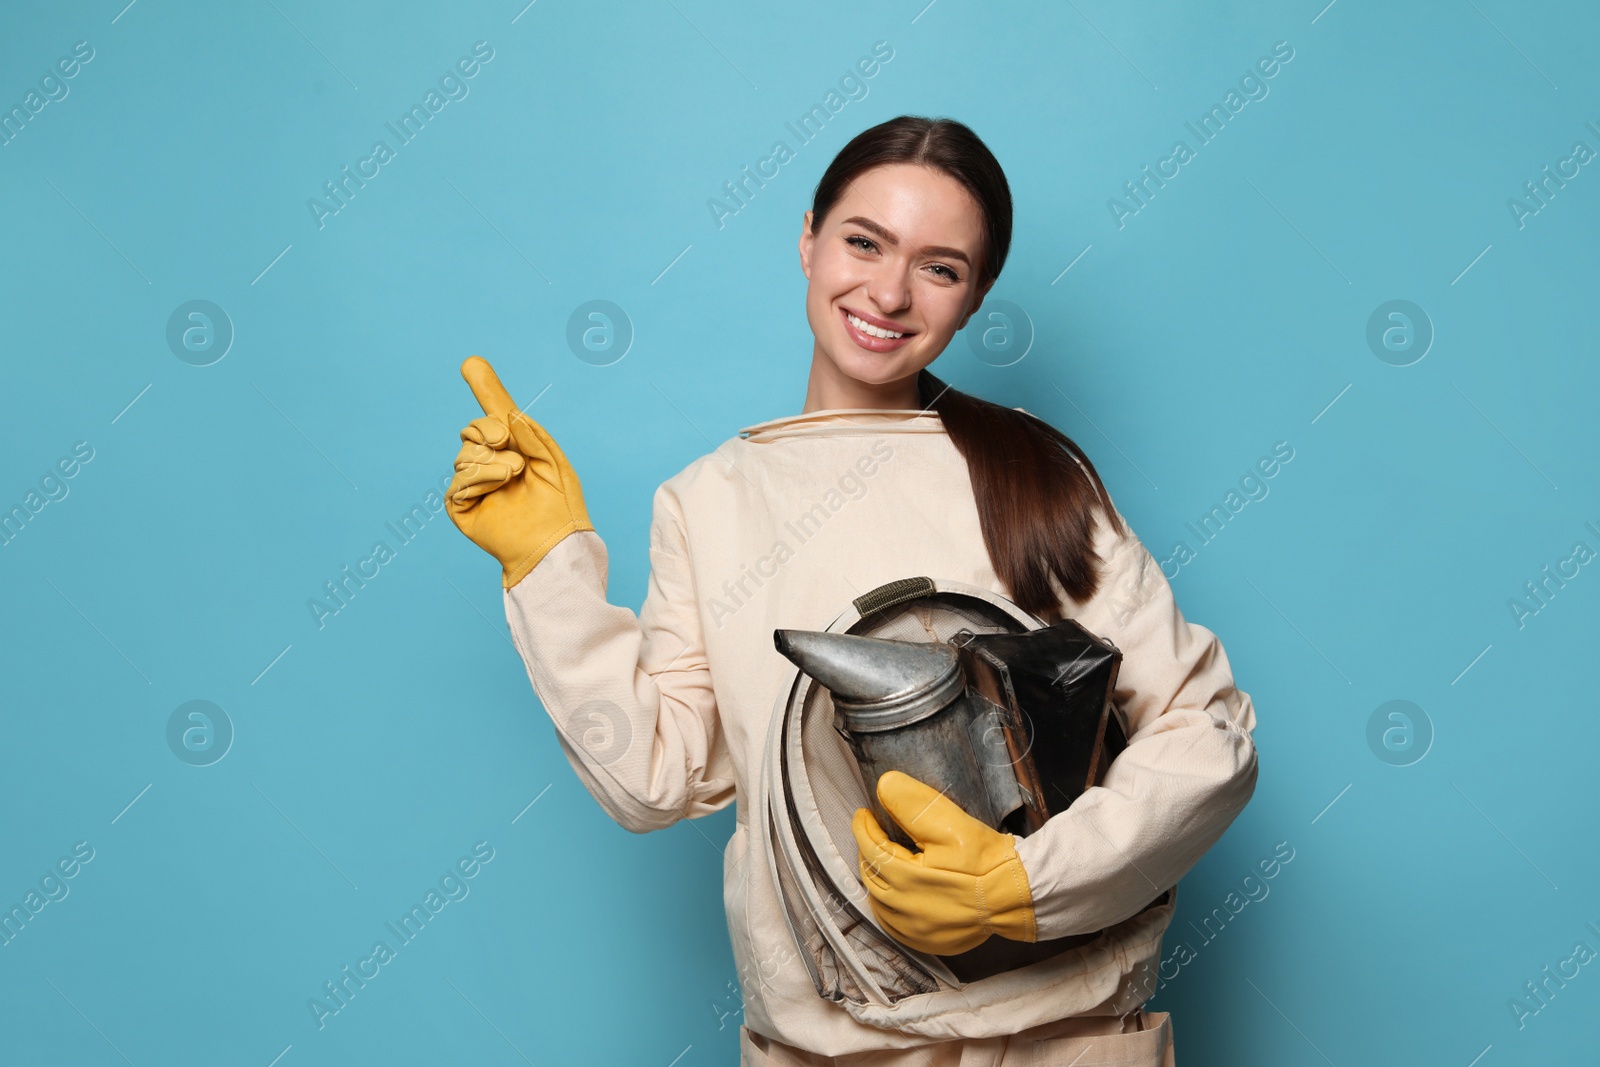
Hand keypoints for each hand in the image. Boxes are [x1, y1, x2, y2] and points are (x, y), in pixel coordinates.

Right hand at [445, 356, 592, 588]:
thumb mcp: (549, 458)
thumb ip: (526, 430)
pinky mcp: (462, 505)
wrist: (555, 543)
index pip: (494, 416)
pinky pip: (459, 479)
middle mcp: (491, 464)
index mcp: (514, 450)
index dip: (484, 390)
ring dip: (489, 458)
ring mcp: (474, 485)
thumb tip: (505, 410)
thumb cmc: (559, 504)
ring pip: (464, 453)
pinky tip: (500, 483)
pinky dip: (480, 475)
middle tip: (506, 440)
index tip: (471, 364)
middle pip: (472, 429)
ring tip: (514, 474)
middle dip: (486, 428)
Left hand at [851, 770, 1037, 955]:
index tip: (865, 813)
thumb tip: (885, 786)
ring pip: (877, 902)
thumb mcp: (950, 823)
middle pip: (870, 874)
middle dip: (868, 850)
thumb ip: (913, 804)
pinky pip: (893, 926)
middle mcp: (903, 908)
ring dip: (875, 879)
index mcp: (904, 878)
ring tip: (882, 861)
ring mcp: (914, 930)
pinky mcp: (926, 942)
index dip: (863, 826)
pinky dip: (887, 908)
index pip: (870, 847)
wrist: (1015, 894)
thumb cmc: (983, 860)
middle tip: (873, 833)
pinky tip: (895, 896)